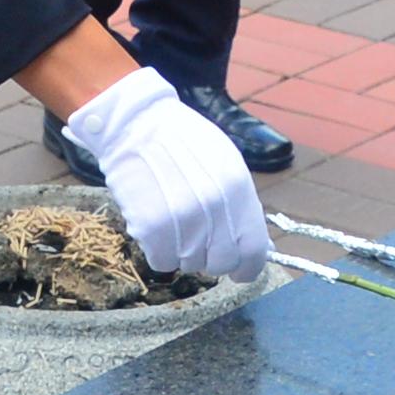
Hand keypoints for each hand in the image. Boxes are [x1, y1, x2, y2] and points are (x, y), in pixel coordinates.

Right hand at [63, 67, 269, 281]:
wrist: (133, 123)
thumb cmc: (181, 141)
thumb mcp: (225, 163)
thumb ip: (243, 206)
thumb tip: (261, 247)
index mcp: (238, 189)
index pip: (253, 250)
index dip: (247, 267)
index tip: (239, 270)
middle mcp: (214, 208)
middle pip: (221, 263)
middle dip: (210, 257)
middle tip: (196, 238)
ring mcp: (182, 220)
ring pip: (190, 264)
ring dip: (181, 250)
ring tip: (171, 218)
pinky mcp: (151, 228)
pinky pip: (162, 261)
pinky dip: (158, 249)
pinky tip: (154, 222)